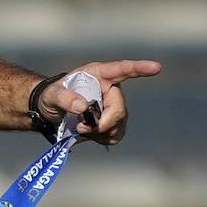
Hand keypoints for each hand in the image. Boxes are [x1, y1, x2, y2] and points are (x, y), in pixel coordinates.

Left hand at [39, 60, 161, 145]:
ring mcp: (113, 105)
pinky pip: (116, 134)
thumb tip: (83, 107)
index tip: (155, 67)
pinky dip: (103, 138)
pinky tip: (89, 134)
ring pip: (118, 124)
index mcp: (98, 75)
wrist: (51, 110)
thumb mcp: (52, 95)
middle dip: (102, 123)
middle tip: (81, 127)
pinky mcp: (113, 120)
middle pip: (119, 109)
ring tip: (80, 128)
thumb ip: (64, 98)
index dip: (139, 68)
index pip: (122, 69)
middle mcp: (110, 88)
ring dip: (99, 132)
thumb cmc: (51, 96)